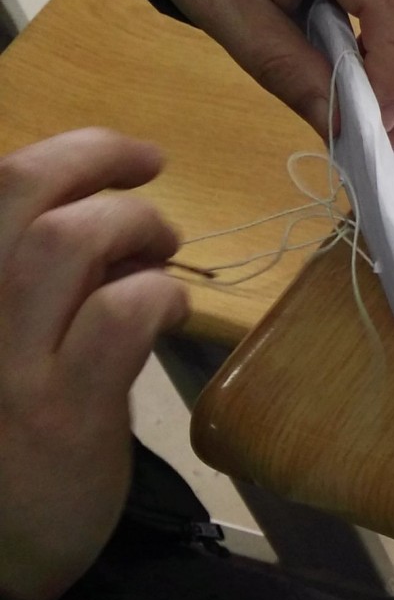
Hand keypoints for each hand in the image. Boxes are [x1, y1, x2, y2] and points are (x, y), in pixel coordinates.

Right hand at [0, 130, 187, 599]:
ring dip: (131, 224)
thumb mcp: (8, 344)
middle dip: (93, 156)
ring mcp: (1, 361)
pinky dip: (159, 293)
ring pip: (65, 240)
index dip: (58, 155)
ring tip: (160, 246)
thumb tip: (104, 216)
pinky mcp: (57, 410)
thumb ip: (39, 284)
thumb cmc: (4, 443)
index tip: (110, 159)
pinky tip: (171, 307)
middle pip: (16, 188)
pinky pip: (120, 315)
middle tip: (146, 163)